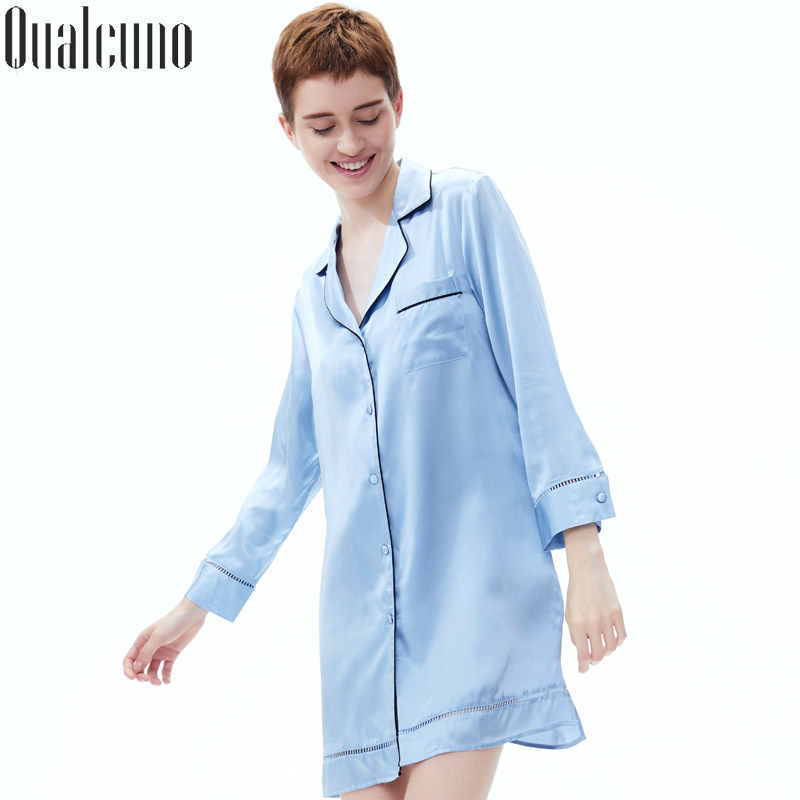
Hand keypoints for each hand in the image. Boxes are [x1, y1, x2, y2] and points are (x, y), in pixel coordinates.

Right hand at [123, 597, 208, 685]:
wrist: (192, 616)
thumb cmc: (173, 623)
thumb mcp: (158, 637)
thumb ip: (147, 652)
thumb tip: (136, 668)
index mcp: (142, 642)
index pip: (129, 659)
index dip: (128, 670)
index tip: (132, 678)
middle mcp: (149, 648)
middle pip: (140, 668)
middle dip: (141, 676)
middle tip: (148, 679)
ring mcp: (161, 652)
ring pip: (152, 671)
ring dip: (153, 679)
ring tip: (159, 683)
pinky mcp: (172, 655)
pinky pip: (166, 669)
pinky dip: (165, 677)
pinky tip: (167, 681)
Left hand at [563, 525, 626, 673]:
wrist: (588, 571)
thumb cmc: (576, 593)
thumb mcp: (569, 613)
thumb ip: (575, 633)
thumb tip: (583, 652)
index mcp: (577, 623)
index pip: (582, 654)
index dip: (583, 666)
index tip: (583, 670)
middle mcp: (592, 622)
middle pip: (599, 654)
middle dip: (595, 660)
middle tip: (592, 659)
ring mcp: (607, 617)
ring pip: (612, 647)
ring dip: (607, 651)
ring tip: (602, 647)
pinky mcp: (618, 612)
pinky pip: (622, 636)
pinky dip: (618, 641)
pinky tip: (612, 638)